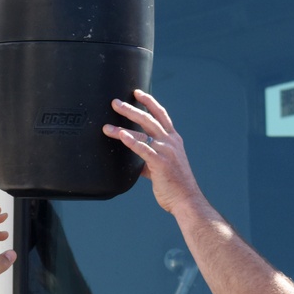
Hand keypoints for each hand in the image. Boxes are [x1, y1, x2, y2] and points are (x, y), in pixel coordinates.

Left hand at [103, 90, 205, 217]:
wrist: (186, 200)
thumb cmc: (176, 186)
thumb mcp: (164, 168)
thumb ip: (150, 161)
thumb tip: (138, 162)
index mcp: (174, 140)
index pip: (161, 115)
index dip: (149, 102)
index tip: (137, 93)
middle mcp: (171, 142)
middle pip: (149, 119)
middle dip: (131, 108)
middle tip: (115, 103)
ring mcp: (166, 151)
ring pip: (142, 132)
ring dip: (122, 127)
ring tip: (107, 126)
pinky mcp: (160, 162)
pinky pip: (143, 148)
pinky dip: (131, 140)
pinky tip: (120, 135)